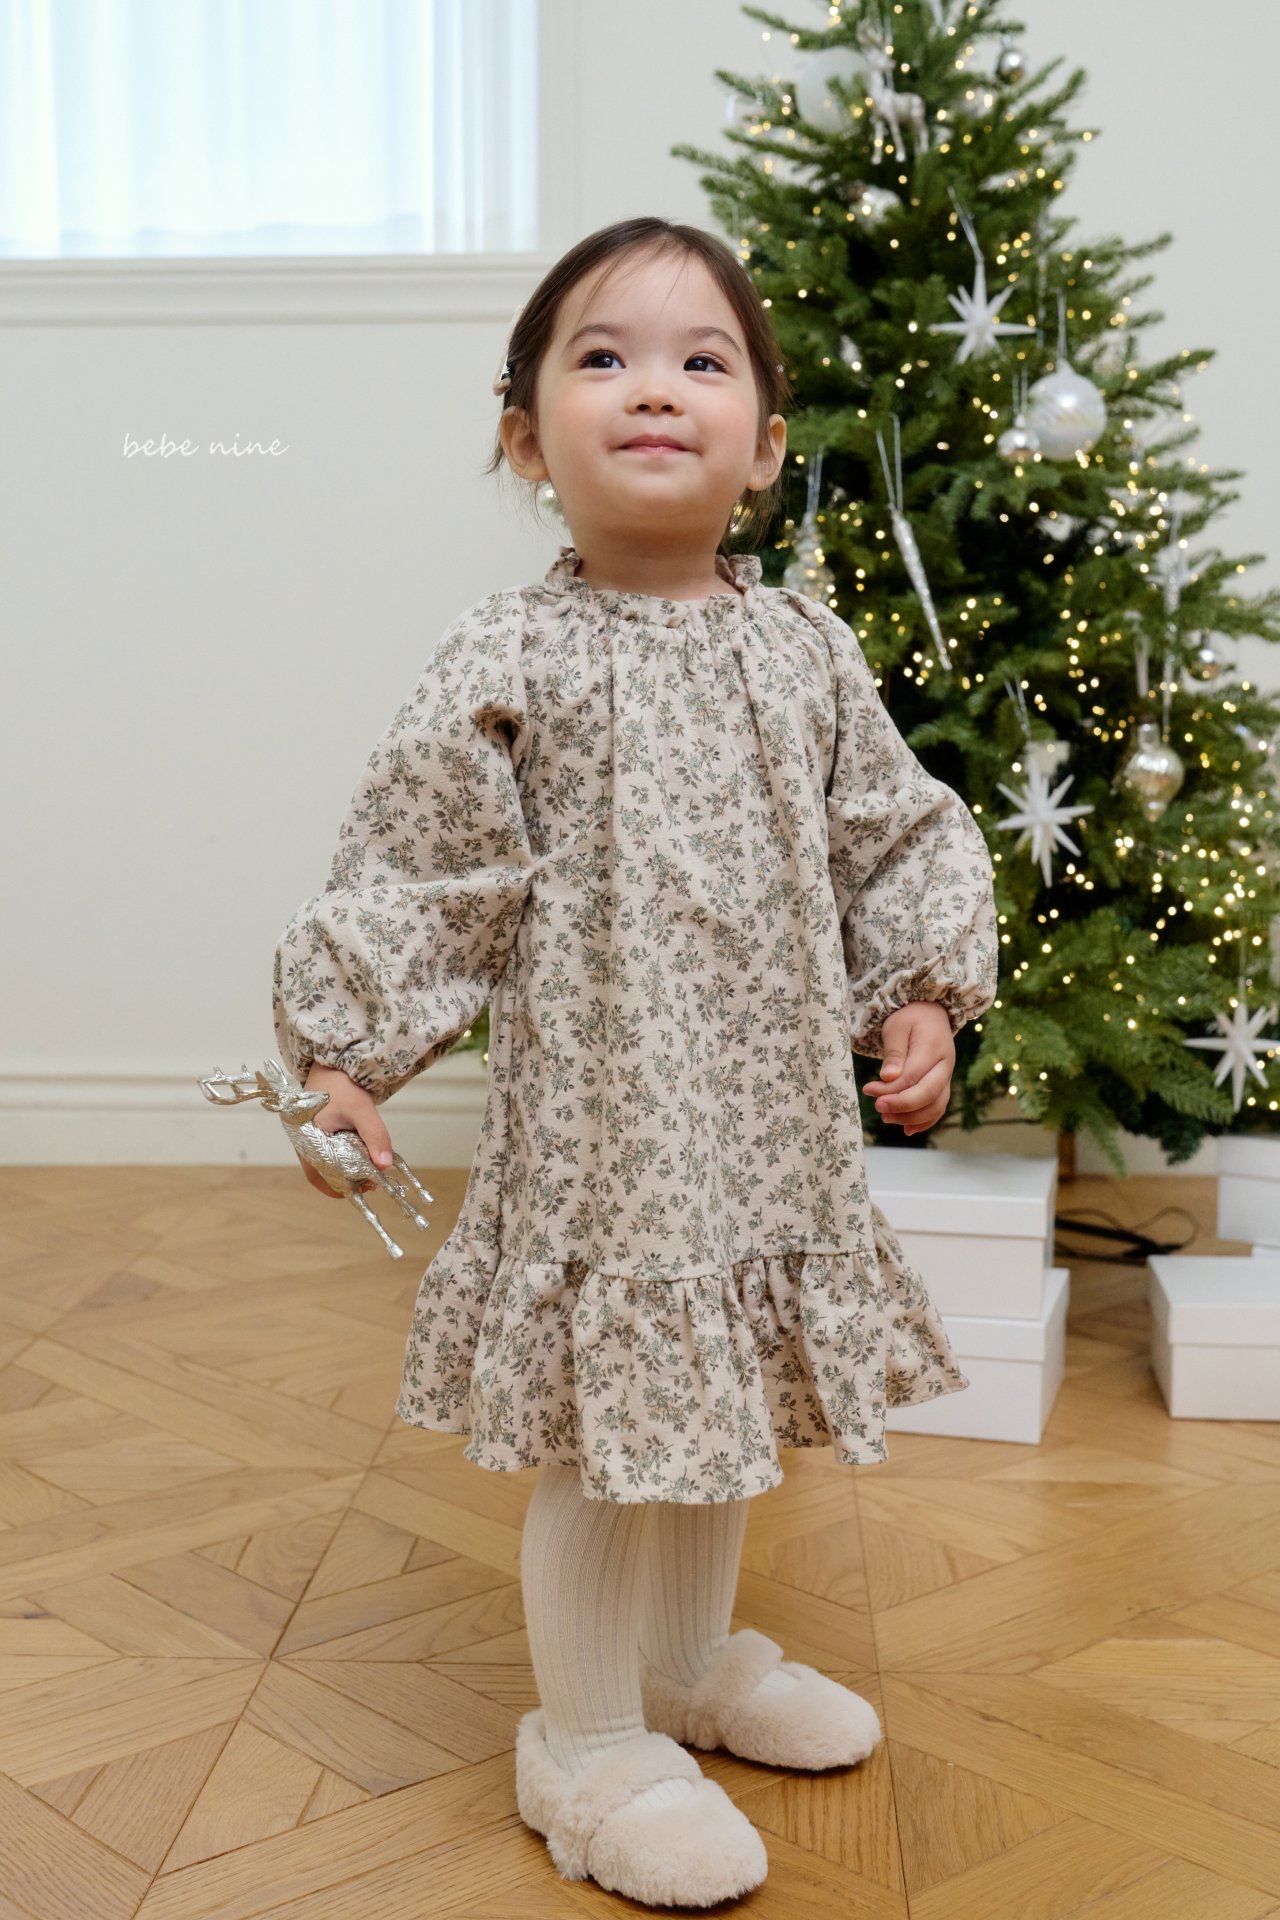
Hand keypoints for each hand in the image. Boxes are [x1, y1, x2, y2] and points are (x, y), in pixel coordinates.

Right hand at [300, 1064, 394, 1196]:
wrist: (333, 1062)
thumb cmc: (342, 1085)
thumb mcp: (362, 1111)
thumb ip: (375, 1137)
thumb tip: (385, 1165)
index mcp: (307, 1142)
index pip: (320, 1178)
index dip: (343, 1187)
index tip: (366, 1187)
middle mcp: (304, 1144)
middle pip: (324, 1174)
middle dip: (348, 1180)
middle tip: (372, 1179)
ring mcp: (310, 1139)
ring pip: (327, 1165)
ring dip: (348, 1169)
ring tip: (370, 1166)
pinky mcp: (317, 1133)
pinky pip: (330, 1153)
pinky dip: (346, 1157)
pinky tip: (362, 1151)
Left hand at [863, 1002, 954, 1137]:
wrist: (931, 1012)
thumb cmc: (910, 1018)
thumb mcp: (897, 1027)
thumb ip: (894, 1052)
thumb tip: (888, 1077)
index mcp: (933, 1048)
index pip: (911, 1076)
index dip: (890, 1088)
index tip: (868, 1090)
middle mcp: (945, 1065)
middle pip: (928, 1094)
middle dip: (901, 1106)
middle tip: (878, 1108)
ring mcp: (947, 1076)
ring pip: (936, 1105)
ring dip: (911, 1117)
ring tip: (886, 1118)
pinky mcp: (943, 1084)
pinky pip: (939, 1107)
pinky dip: (925, 1121)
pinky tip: (906, 1128)